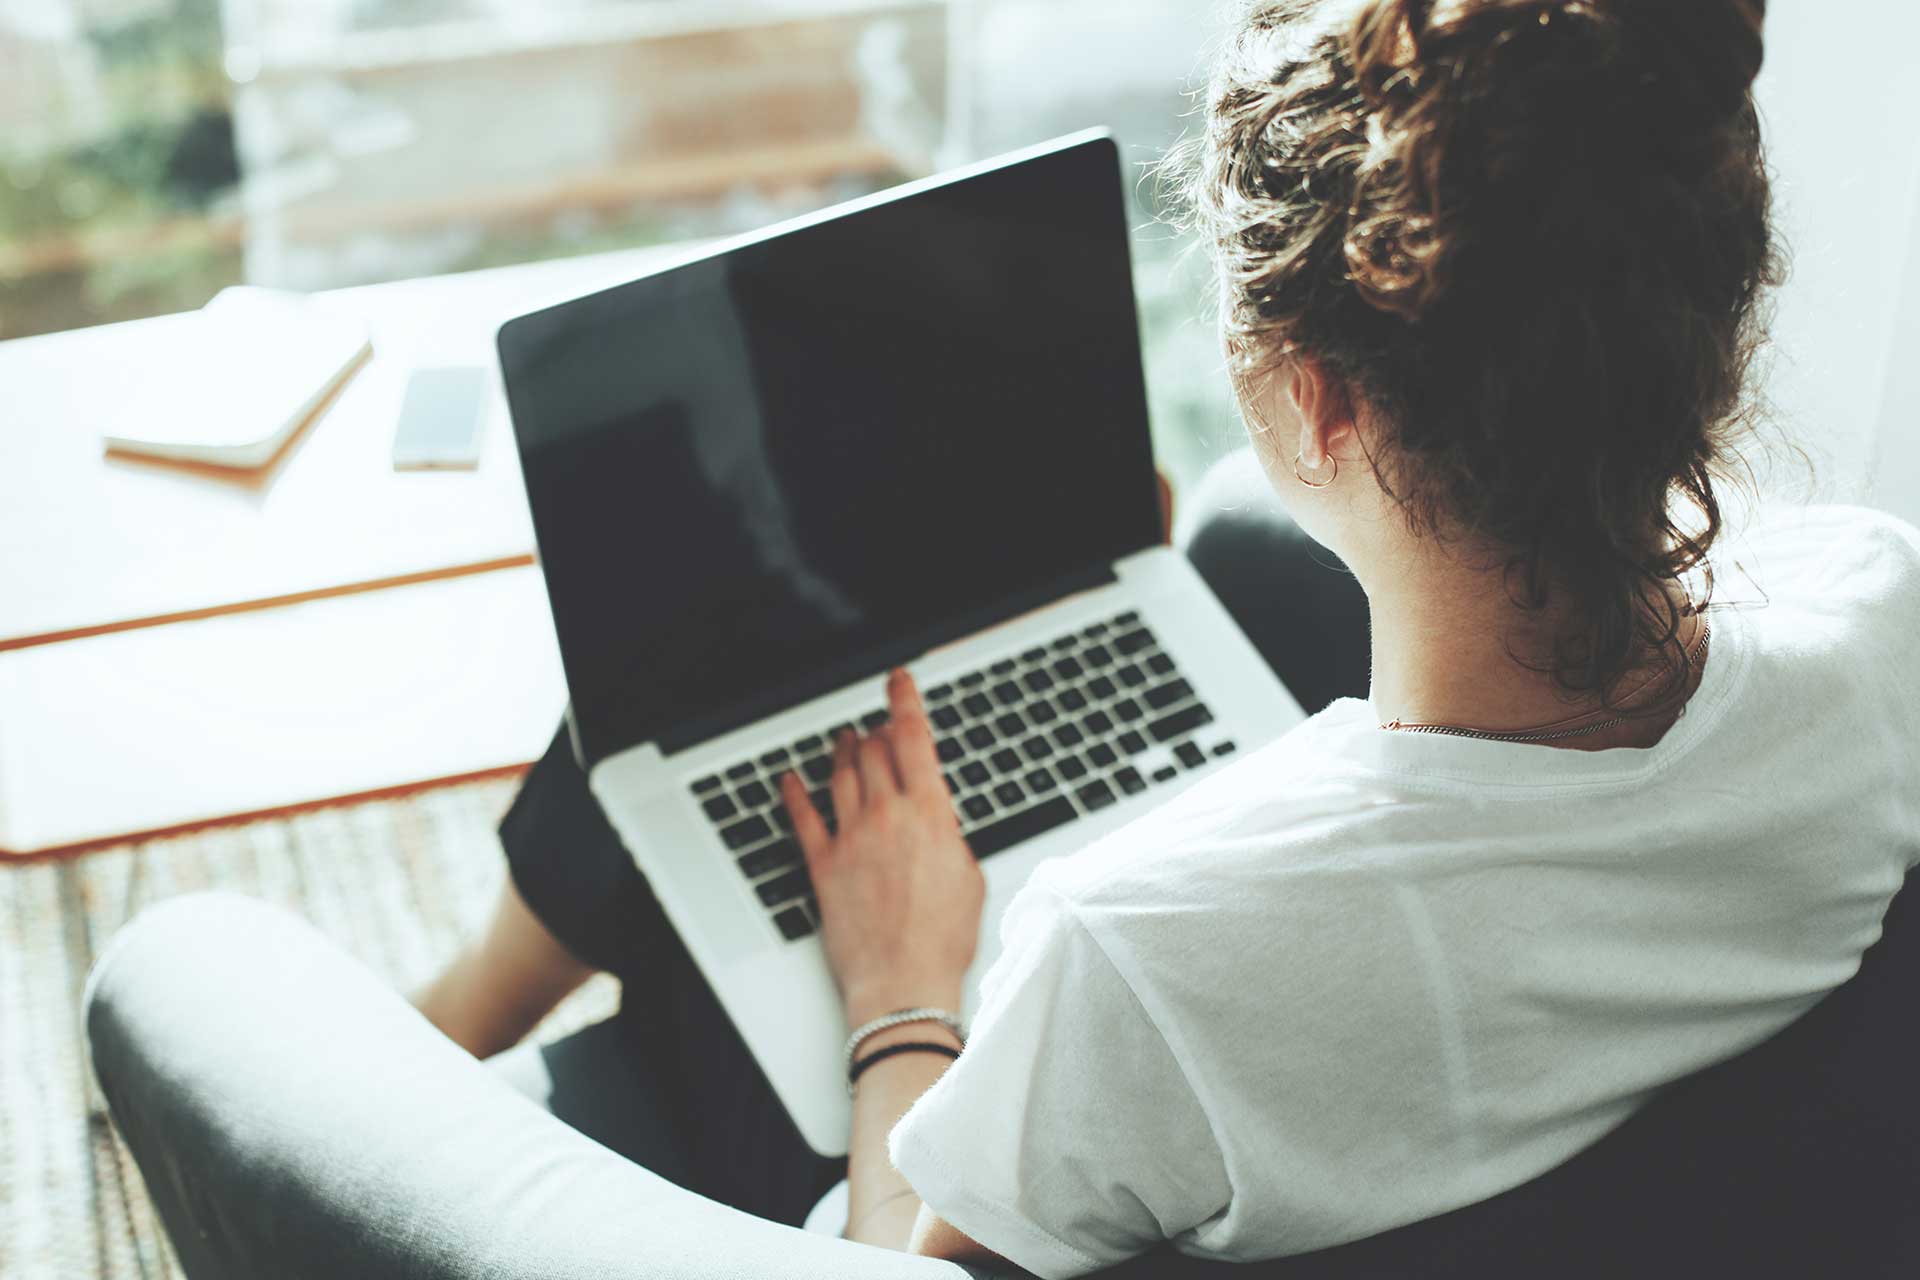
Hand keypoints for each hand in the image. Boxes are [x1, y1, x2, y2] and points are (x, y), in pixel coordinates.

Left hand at [780, 668, 985, 1026]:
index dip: (904, 701)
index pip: (914, 739)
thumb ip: (951, 837)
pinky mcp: (823, 866)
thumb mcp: (970, 876)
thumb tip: (938, 824)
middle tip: (878, 725)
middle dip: (876, 732)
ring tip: (844, 742)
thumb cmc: (944, 940)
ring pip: (840, 776)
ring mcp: (851, 838)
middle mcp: (886, 816)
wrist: (904, 981)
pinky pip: (803, 818)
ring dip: (842, 753)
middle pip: (874, 751)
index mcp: (930, 814)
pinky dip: (794, 794)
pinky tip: (789, 780)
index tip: (898, 680)